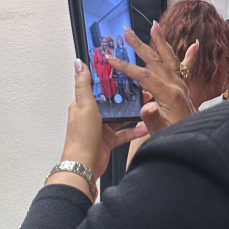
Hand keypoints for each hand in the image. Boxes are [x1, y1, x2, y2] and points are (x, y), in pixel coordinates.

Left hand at [58, 60, 144, 185]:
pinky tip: (147, 126)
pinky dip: (135, 130)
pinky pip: (125, 133)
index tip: (126, 72)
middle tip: (143, 89)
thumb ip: (83, 85)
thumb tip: (79, 64)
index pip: (99, 88)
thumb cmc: (82, 136)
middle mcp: (92, 116)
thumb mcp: (84, 105)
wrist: (85, 165)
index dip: (111, 80)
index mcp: (84, 105)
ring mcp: (101, 129)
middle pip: (113, 102)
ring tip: (148, 104)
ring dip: (134, 112)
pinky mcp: (109, 141)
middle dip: (128, 96)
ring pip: (121, 117)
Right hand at [110, 23, 197, 136]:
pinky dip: (189, 55)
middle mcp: (176, 87)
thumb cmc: (176, 138)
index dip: (126, 67)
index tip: (112, 59)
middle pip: (156, 60)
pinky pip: (185, 68)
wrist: (194, 143)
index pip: (144, 76)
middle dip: (140, 45)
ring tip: (154, 27)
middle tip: (128, 32)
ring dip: (161, 42)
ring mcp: (180, 87)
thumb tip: (146, 107)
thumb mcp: (161, 132)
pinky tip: (194, 45)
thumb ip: (152, 119)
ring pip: (169, 59)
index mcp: (169, 95)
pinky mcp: (183, 90)